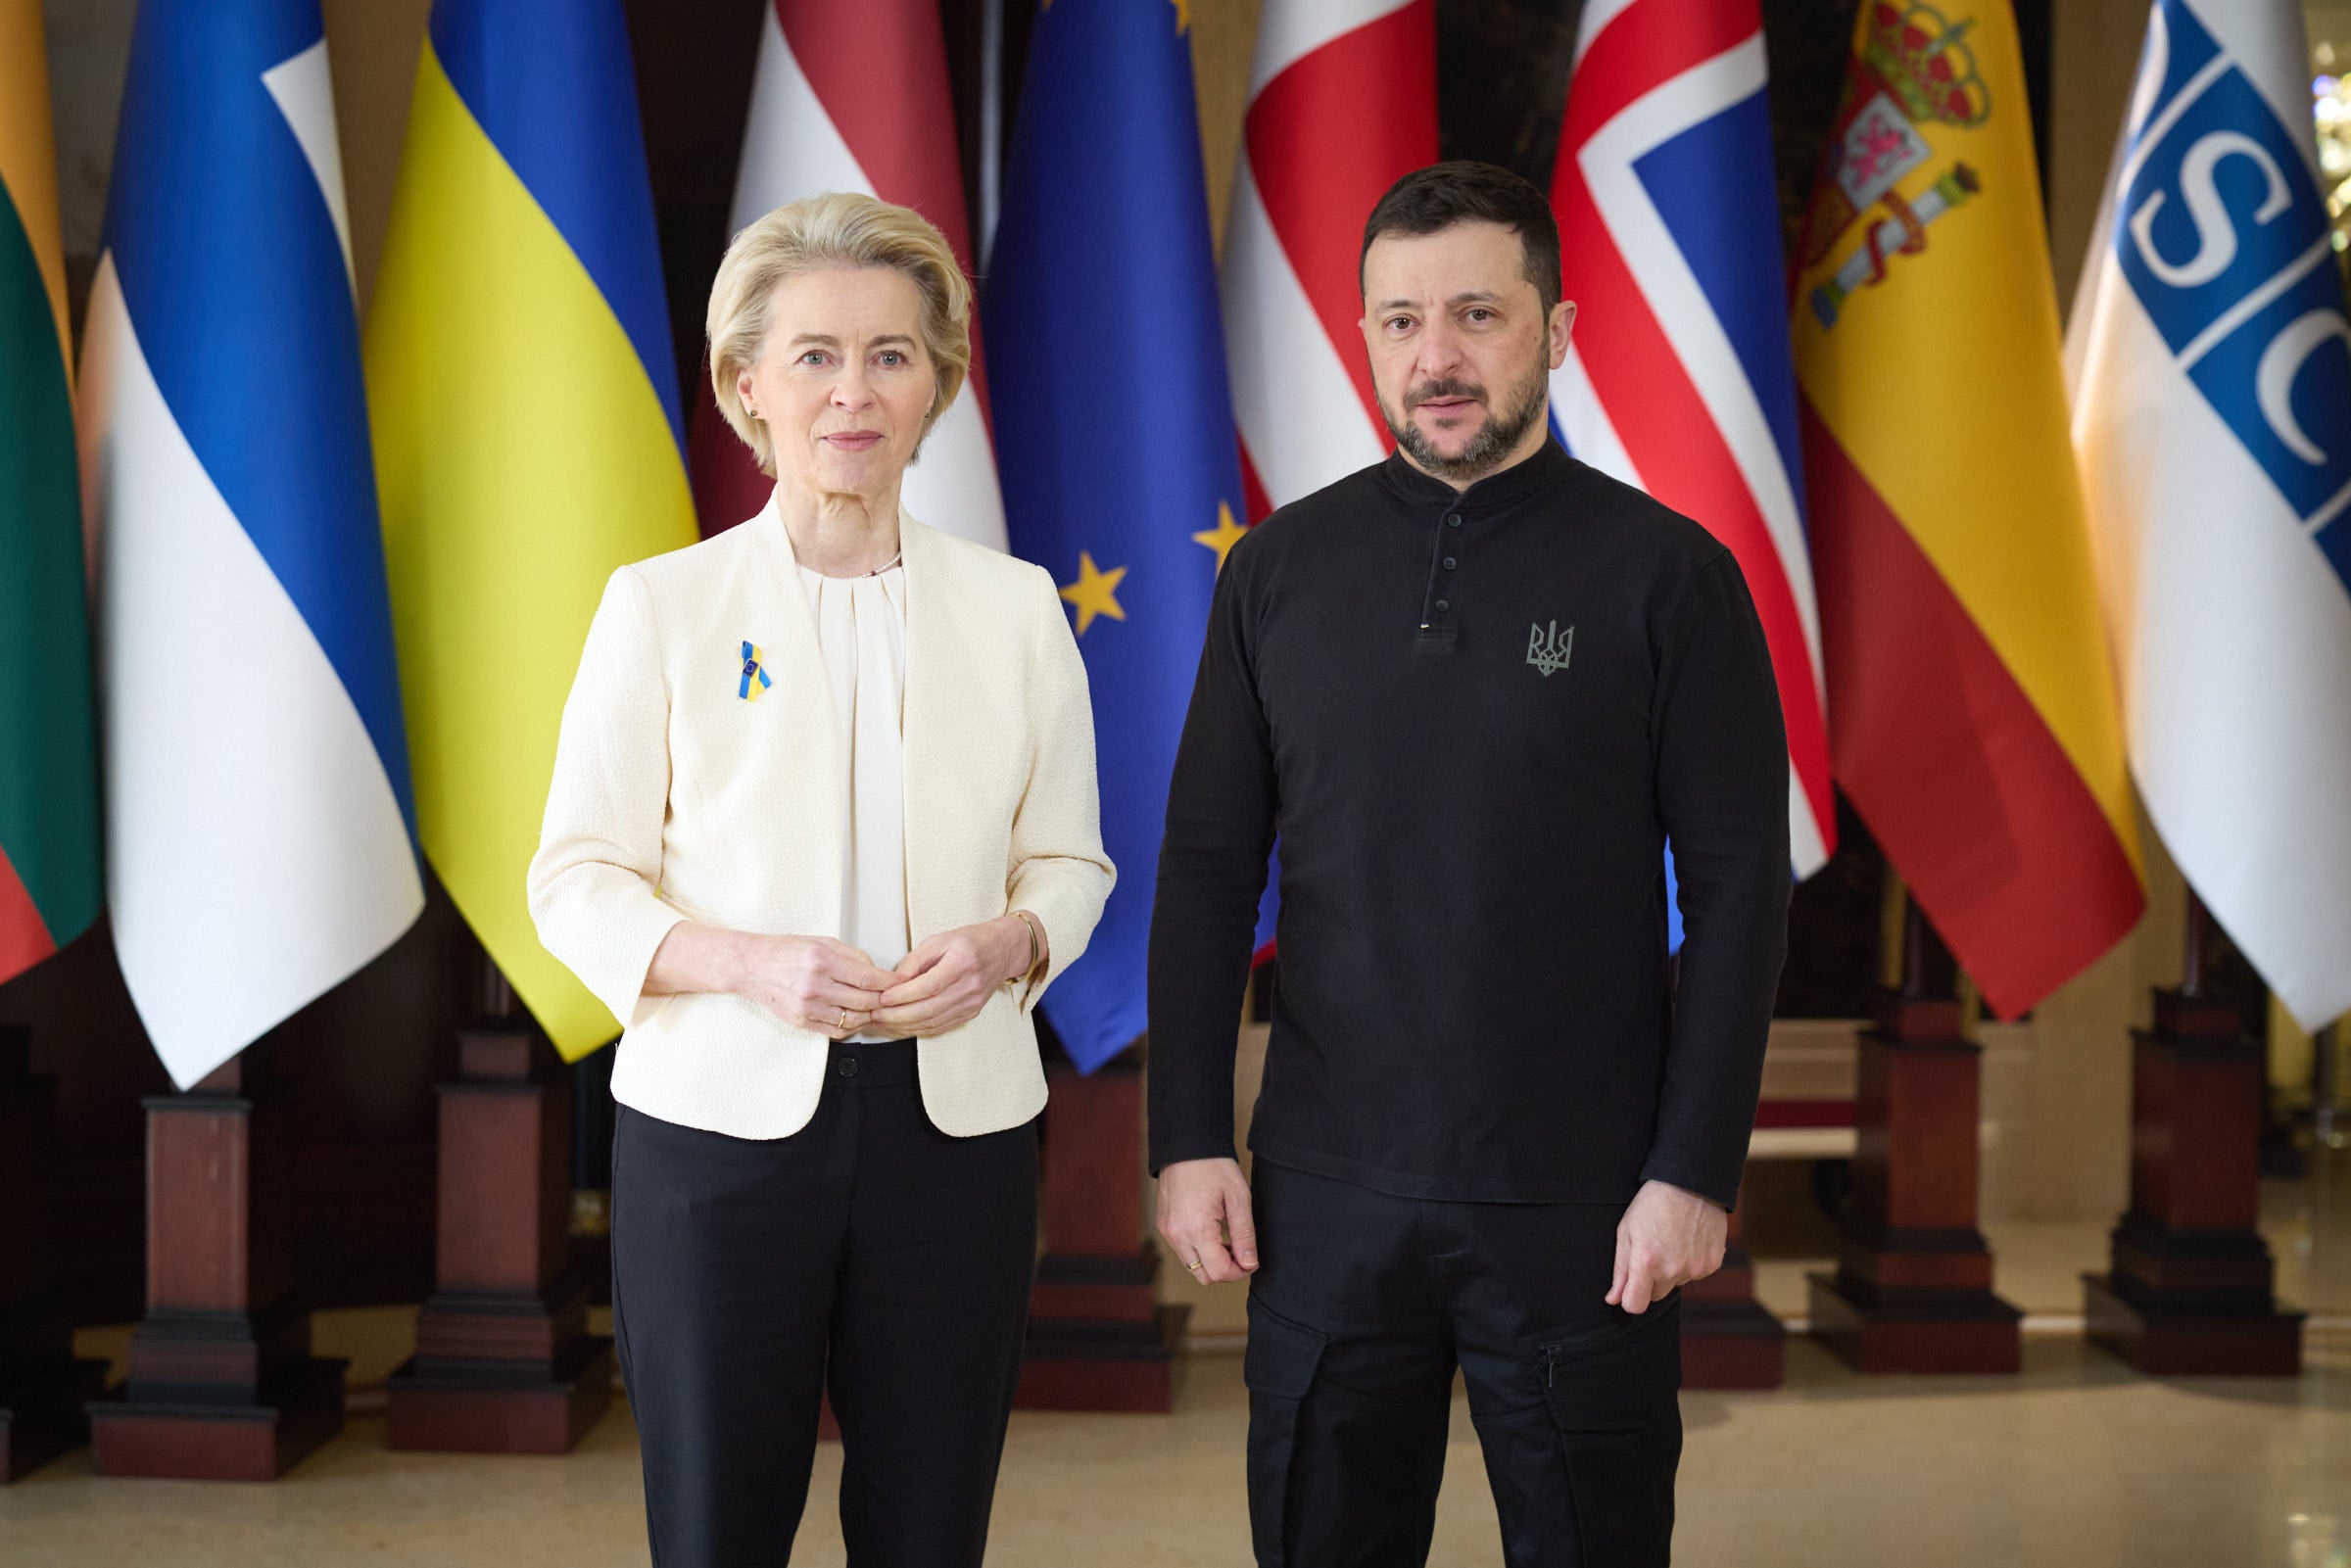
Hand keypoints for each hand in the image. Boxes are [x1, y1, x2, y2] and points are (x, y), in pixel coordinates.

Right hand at [731, 933, 894, 1038]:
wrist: (752, 967)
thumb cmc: (786, 951)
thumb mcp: (822, 942)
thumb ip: (853, 956)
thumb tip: (877, 972)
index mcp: (822, 961)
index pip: (868, 978)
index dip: (890, 983)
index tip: (902, 982)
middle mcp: (815, 986)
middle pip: (865, 1001)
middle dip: (884, 999)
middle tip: (894, 996)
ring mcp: (808, 1007)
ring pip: (854, 1019)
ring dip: (869, 1014)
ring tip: (876, 1006)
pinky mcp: (802, 1022)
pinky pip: (836, 1031)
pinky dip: (851, 1026)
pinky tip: (855, 1016)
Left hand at [869, 917, 1028, 1037]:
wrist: (1002, 951)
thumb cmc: (971, 941)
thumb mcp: (939, 940)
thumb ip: (915, 960)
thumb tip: (893, 981)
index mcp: (963, 962)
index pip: (928, 986)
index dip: (902, 995)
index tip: (882, 998)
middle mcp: (970, 985)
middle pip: (929, 1008)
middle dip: (898, 1015)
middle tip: (876, 1015)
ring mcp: (972, 1002)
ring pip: (933, 1022)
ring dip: (904, 1026)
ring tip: (884, 1023)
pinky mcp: (971, 1012)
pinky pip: (941, 1026)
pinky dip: (919, 1029)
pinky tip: (903, 1027)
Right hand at [1155, 1157, 1257, 1284]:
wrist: (1186, 1145)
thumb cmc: (1213, 1166)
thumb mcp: (1239, 1198)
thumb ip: (1245, 1235)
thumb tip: (1249, 1263)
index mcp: (1197, 1229)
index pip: (1219, 1272)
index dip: (1239, 1272)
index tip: (1251, 1260)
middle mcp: (1177, 1235)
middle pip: (1203, 1276)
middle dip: (1225, 1271)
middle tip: (1240, 1252)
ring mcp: (1167, 1231)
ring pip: (1192, 1266)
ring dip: (1211, 1262)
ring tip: (1226, 1241)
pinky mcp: (1164, 1225)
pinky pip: (1182, 1251)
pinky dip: (1199, 1250)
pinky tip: (1211, 1233)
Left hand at [1607, 1179, 1726, 1313]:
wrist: (1690, 1183)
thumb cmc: (1652, 1205)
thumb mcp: (1626, 1232)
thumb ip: (1620, 1270)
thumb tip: (1613, 1300)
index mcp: (1647, 1262)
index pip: (1635, 1306)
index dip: (1629, 1299)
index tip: (1630, 1288)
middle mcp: (1673, 1270)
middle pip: (1656, 1296)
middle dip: (1650, 1281)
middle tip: (1652, 1251)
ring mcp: (1696, 1268)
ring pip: (1677, 1283)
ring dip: (1672, 1270)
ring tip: (1671, 1239)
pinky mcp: (1713, 1264)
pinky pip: (1696, 1274)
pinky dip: (1691, 1262)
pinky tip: (1688, 1239)